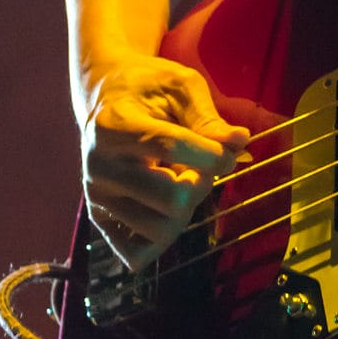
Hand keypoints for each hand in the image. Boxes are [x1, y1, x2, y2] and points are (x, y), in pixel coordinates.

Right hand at [82, 54, 248, 269]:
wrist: (103, 96)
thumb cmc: (148, 87)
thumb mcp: (181, 86)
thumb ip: (209, 117)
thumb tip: (240, 142)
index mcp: (117, 125)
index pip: (173, 148)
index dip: (213, 154)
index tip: (229, 151)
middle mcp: (100, 165)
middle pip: (172, 198)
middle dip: (203, 183)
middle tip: (203, 166)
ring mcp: (97, 196)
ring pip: (160, 229)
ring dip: (186, 210)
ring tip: (179, 182)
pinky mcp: (98, 217)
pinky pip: (136, 253)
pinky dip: (163, 237)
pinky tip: (166, 210)